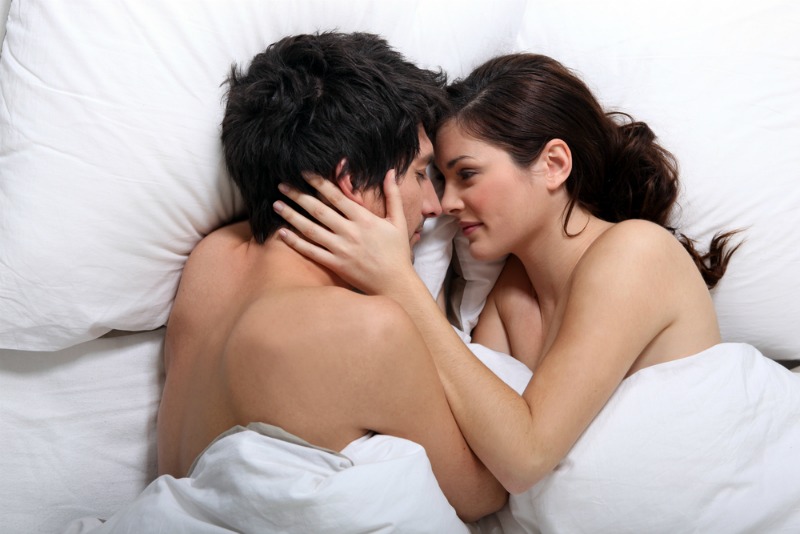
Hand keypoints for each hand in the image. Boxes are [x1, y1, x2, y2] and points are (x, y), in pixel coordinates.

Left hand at [273, 170, 417, 294]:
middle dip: (298, 195)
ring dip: (292, 216)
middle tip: (281, 185)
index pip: (336, 196)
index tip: (303, 172)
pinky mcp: (335, 265)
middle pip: (318, 210)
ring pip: (311, 229)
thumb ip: (393, 195)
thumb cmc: (397, 252)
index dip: (318, 183)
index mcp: (364, 219)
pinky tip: (282, 233)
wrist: (395, 284)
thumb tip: (390, 171)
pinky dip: (295, 243)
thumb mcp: (398, 222)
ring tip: (276, 205)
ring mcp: (341, 249)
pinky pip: (311, 252)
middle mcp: (350, 232)